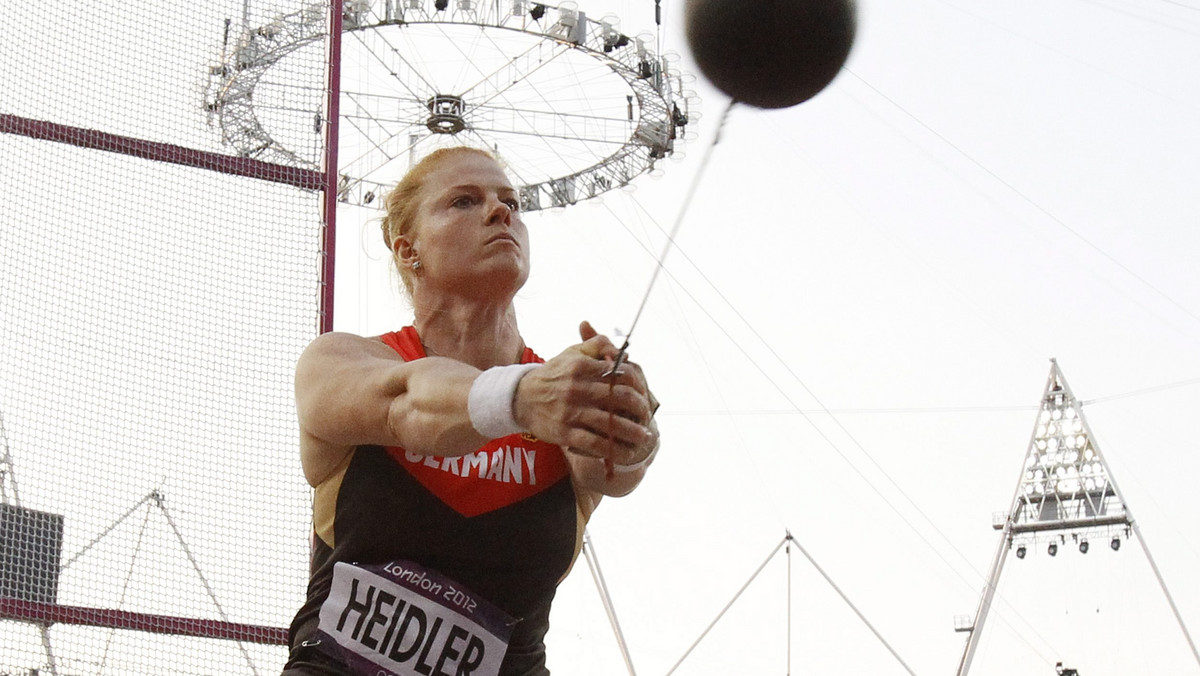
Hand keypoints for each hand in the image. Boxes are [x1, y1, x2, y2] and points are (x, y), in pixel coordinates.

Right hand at [512, 321, 653, 460]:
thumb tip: (622, 352)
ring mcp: (570, 412)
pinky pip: (594, 443)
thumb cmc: (554, 374)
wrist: (521, 398)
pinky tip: (625, 453)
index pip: (620, 374)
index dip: (638, 385)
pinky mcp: (564, 432)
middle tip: (648, 416)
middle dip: (640, 409)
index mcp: (581, 366)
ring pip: (610, 423)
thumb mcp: (572, 352)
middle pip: (620, 398)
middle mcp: (576, 388)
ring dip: (632, 432)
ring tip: (644, 437)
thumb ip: (598, 345)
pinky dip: (613, 449)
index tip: (644, 393)